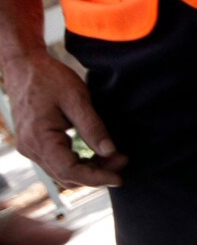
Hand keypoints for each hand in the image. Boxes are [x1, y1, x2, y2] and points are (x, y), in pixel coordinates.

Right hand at [4, 53, 127, 186]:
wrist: (24, 66)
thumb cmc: (49, 78)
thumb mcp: (77, 98)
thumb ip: (93, 127)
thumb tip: (110, 151)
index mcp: (39, 138)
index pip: (69, 171)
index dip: (97, 178)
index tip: (119, 178)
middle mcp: (30, 148)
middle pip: (66, 176)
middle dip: (97, 174)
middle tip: (123, 160)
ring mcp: (30, 147)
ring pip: (62, 172)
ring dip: (88, 170)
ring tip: (114, 158)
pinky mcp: (34, 144)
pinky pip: (57, 162)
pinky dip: (78, 163)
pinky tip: (97, 155)